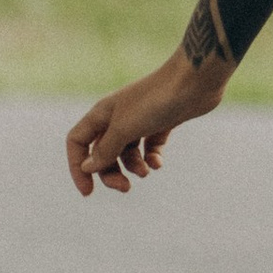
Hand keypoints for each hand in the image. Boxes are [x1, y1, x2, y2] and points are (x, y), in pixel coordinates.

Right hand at [65, 49, 227, 197]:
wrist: (194, 81)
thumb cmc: (155, 101)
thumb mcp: (124, 129)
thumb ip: (105, 150)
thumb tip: (87, 167)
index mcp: (102, 114)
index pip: (78, 142)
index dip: (77, 167)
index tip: (88, 191)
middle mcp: (118, 117)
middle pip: (103, 153)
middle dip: (110, 173)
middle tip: (125, 187)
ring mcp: (140, 120)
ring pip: (127, 153)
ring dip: (133, 167)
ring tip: (146, 172)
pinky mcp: (162, 123)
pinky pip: (150, 148)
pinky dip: (151, 158)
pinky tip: (158, 163)